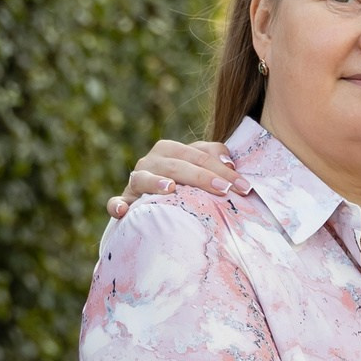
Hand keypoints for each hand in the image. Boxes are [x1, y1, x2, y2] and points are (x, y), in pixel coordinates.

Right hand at [108, 136, 235, 217]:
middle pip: (177, 165)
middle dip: (203, 177)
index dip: (223, 169)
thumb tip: (229, 163)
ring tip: (171, 189)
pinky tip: (123, 211)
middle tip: (225, 191)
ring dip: (156, 182)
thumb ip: (214, 159)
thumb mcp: (200, 170)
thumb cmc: (185, 187)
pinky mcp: (124, 201)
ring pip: (143, 178)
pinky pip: (116, 202)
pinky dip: (117, 205)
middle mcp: (151, 161)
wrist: (155, 206)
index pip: (198, 155)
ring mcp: (135, 181)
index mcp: (170, 150)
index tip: (244, 187)